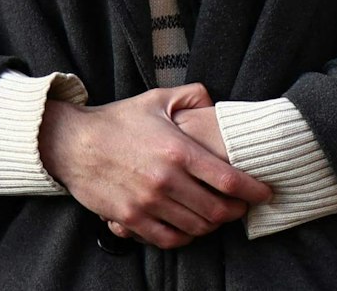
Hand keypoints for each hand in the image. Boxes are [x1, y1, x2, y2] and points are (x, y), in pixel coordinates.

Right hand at [39, 84, 270, 249]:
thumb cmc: (117, 119)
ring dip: (212, 225)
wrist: (71, 142)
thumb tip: (216, 102)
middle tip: (242, 207)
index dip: (254, 190)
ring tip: (217, 216)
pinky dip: (185, 237)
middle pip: (217, 210)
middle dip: (236, 212)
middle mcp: (166, 180)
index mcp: (179, 151)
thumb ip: (192, 96)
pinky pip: (167, 239)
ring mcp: (147, 203)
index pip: (229, 180)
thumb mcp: (157, 98)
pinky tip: (189, 227)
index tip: (265, 193)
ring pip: (195, 227)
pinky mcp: (129, 218)